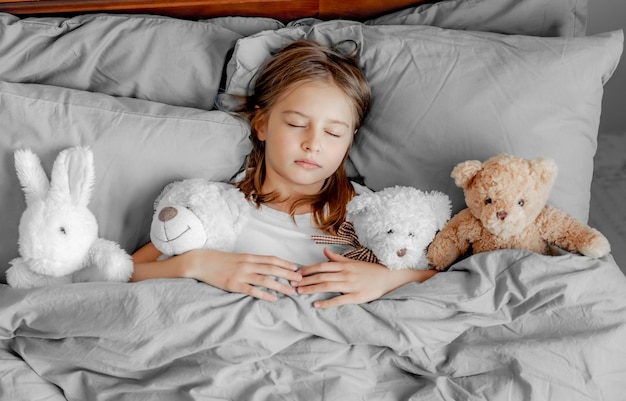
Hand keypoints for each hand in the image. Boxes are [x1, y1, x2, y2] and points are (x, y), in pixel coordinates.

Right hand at [183, 249, 301, 301]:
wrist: (200, 262)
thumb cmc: (219, 260)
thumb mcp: (237, 258)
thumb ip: (250, 262)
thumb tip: (264, 266)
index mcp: (248, 257)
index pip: (271, 259)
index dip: (285, 263)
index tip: (296, 268)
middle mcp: (247, 264)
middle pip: (272, 269)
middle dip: (288, 274)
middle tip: (300, 279)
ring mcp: (241, 275)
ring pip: (265, 280)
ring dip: (280, 285)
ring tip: (291, 291)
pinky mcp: (234, 285)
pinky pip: (252, 290)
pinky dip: (264, 294)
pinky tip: (273, 298)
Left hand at [294, 248, 436, 308]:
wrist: (390, 277)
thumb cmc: (371, 270)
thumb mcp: (354, 261)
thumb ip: (338, 258)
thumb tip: (324, 251)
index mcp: (344, 265)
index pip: (322, 266)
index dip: (308, 269)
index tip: (296, 273)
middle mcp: (345, 273)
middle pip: (321, 276)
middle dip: (305, 280)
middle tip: (292, 284)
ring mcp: (350, 285)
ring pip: (327, 286)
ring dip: (311, 289)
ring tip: (299, 292)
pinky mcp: (356, 297)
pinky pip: (339, 300)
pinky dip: (326, 302)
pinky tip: (316, 305)